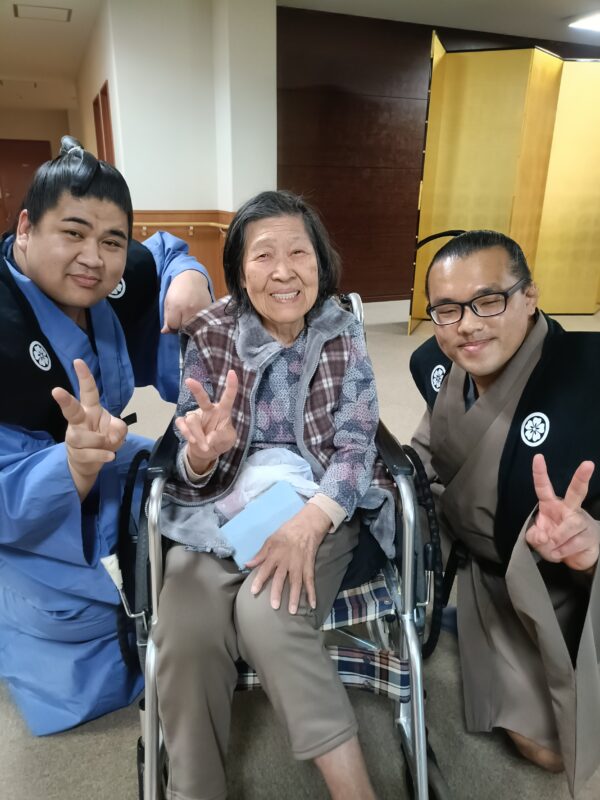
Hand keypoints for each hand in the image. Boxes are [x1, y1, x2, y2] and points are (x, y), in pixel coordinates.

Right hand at [52, 359, 126, 500]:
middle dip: (65, 401)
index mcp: (90, 410)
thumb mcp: (117, 431)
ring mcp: (75, 437)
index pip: (88, 391)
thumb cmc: (103, 439)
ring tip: (108, 445)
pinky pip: (90, 453)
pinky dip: (102, 455)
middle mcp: (80, 421)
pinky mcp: (75, 452)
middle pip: (71, 410)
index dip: (84, 377)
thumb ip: (119, 428)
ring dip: (100, 443)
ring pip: (83, 437)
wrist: (90, 462)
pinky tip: (110, 456)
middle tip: (56, 391)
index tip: (78, 362)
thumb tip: (113, 432)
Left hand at [161, 270, 211, 332]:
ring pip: (194, 327)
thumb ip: (167, 318)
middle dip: (181, 327)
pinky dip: (199, 321)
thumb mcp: (168, 302)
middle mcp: (188, 309)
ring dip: (191, 325)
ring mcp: (200, 309)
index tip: (173, 323)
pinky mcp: (208, 309)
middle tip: (181, 320)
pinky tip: (196, 315)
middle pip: (184, 328)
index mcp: (176, 306)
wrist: (192, 278)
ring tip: (188, 317)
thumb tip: (165, 332)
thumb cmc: (177, 290)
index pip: (173, 326)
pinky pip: (202, 321)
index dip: (172, 327)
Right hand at [175, 370, 237, 473]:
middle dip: (196, 389)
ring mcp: (195, 415)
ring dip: (198, 435)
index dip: (231, 386)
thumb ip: (221, 437)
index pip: (228, 397)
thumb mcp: (228, 440)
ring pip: (192, 420)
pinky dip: (187, 433)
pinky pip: (182, 424)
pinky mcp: (185, 422)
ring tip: (205, 446)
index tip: (232, 372)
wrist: (207, 452)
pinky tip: (192, 440)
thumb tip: (208, 439)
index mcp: (222, 411)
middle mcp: (208, 410)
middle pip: (202, 398)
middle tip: (189, 381)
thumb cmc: (221, 441)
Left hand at [246, 503, 331, 613]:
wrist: (306, 525)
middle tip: (274, 606)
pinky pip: (310, 581)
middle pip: (281, 578)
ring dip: (294, 597)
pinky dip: (312, 593)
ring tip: (292, 610)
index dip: (259, 580)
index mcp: (275, 554)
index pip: (265, 569)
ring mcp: (299, 564)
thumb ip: (260, 554)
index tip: (253, 591)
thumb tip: (247, 564)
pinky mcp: (309, 566)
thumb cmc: (286, 532)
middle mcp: (286, 561)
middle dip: (277, 592)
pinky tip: (312, 604)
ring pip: (296, 583)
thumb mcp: (270, 540)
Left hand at [526, 453, 598, 572]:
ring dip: (557, 539)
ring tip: (553, 546)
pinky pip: (573, 543)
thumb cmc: (553, 540)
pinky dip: (562, 551)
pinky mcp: (589, 535)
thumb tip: (544, 537)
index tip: (538, 457)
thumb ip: (534, 536)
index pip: (544, 487)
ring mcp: (581, 521)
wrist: (574, 557)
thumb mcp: (537, 539)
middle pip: (577, 491)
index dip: (540, 473)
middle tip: (588, 464)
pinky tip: (560, 552)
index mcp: (551, 504)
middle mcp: (569, 508)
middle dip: (582, 477)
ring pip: (570, 526)